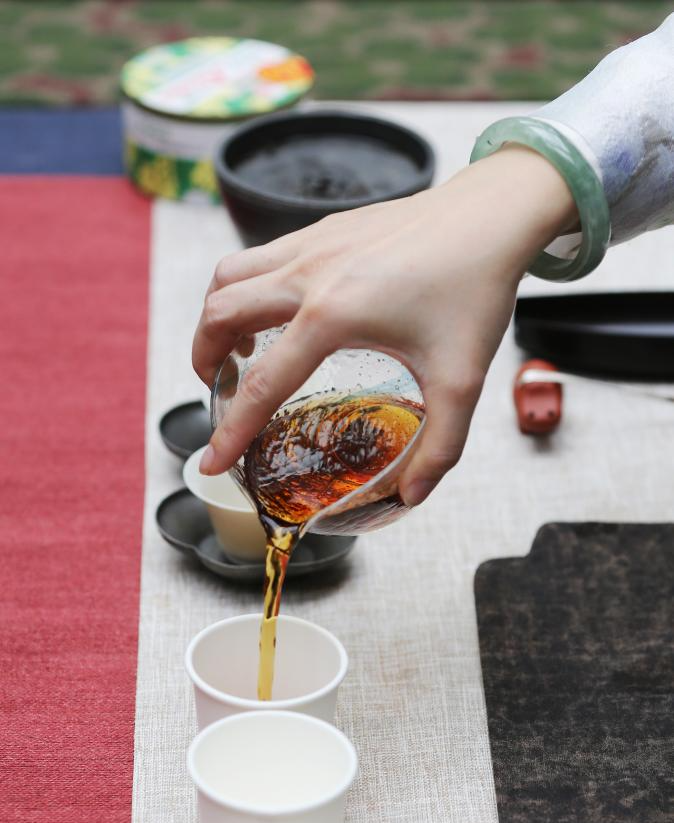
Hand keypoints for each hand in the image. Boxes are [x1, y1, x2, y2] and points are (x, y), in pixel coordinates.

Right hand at [193, 146, 574, 504]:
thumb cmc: (477, 288)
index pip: (261, 385)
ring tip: (236, 349)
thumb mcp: (462, 380)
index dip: (230, 432)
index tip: (209, 461)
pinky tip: (279, 311)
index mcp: (333, 316)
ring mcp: (312, 244)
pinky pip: (260, 256)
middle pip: (220, 314)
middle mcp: (310, 274)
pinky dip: (247, 286)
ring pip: (229, 274)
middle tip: (217, 391)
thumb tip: (413, 496)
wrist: (494, 213)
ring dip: (217, 315)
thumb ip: (440, 448)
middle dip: (204, 359)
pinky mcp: (324, 228)